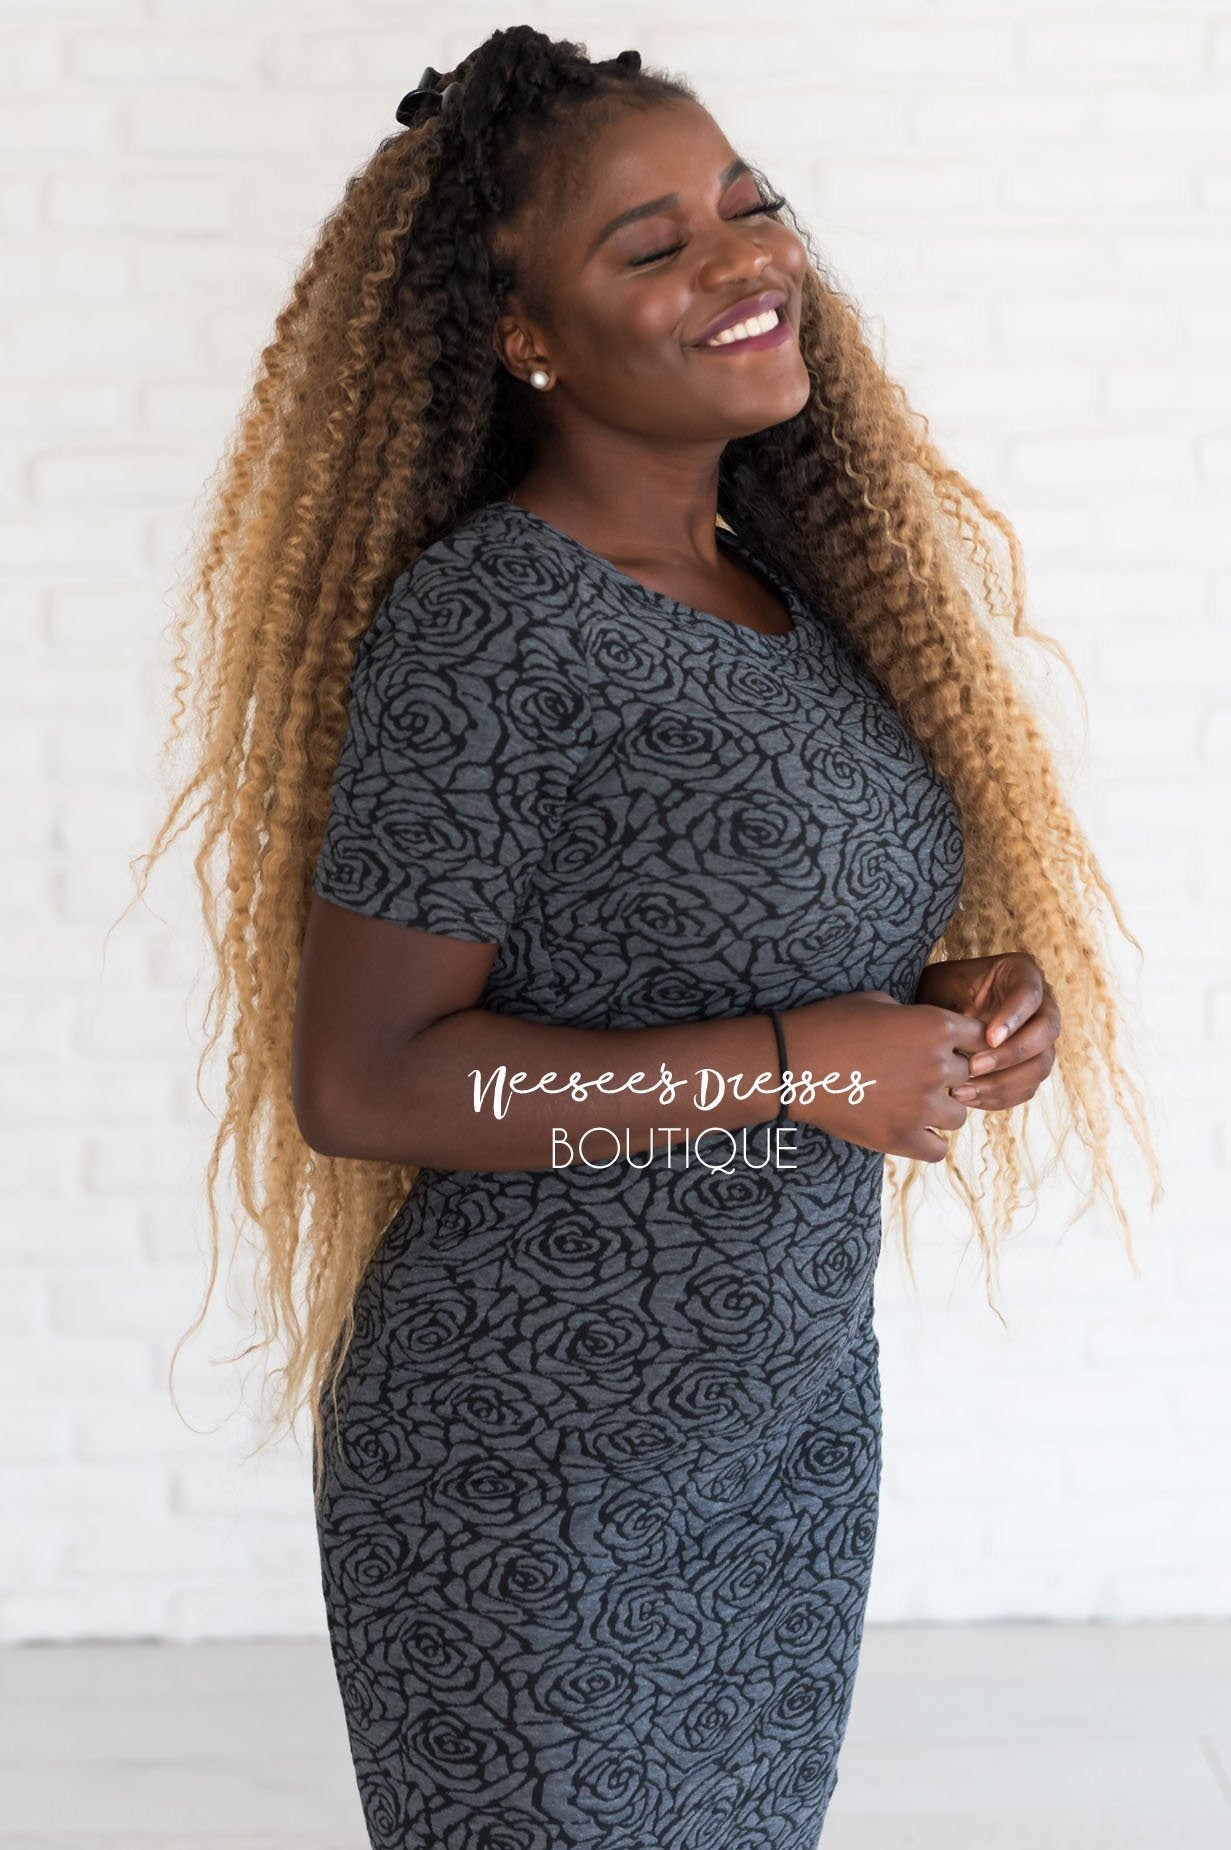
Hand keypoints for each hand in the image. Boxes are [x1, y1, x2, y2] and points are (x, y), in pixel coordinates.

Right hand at [786, 991, 989, 1161]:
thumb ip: (911, 1016)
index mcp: (935, 1026)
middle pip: (969, 1077)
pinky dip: (928, 1141)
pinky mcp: (902, 1137)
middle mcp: (937, 1066)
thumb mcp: (876, 1002)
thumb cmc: (829, 1024)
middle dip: (948, 1076)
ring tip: (912, 1104)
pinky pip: (937, 1149)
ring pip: (957, 1116)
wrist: (792, 1063)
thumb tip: (922, 1028)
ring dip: (940, 1110)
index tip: (948, 1049)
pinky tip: (909, 1130)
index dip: (966, 1044)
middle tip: (917, 1075)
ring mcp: (921, 1106)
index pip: (980, 1038)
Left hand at [912, 952, 1060, 1112]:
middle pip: (1046, 1033)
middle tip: (973, 1066)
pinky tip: (970, 1098)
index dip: (1013, 1018)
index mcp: (1023, 974)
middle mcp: (1042, 1005)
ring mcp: (1041, 1038)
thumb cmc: (942, 991)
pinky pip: (1028, 1087)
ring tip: (965, 1090)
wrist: (941, 1007)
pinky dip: (1001, 1097)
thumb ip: (961, 1005)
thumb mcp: (943, 986)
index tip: (988, 1037)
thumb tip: (967, 1042)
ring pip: (1040, 1066)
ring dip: (1004, 1082)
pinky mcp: (1031, 1066)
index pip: (1029, 995)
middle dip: (1011, 1054)